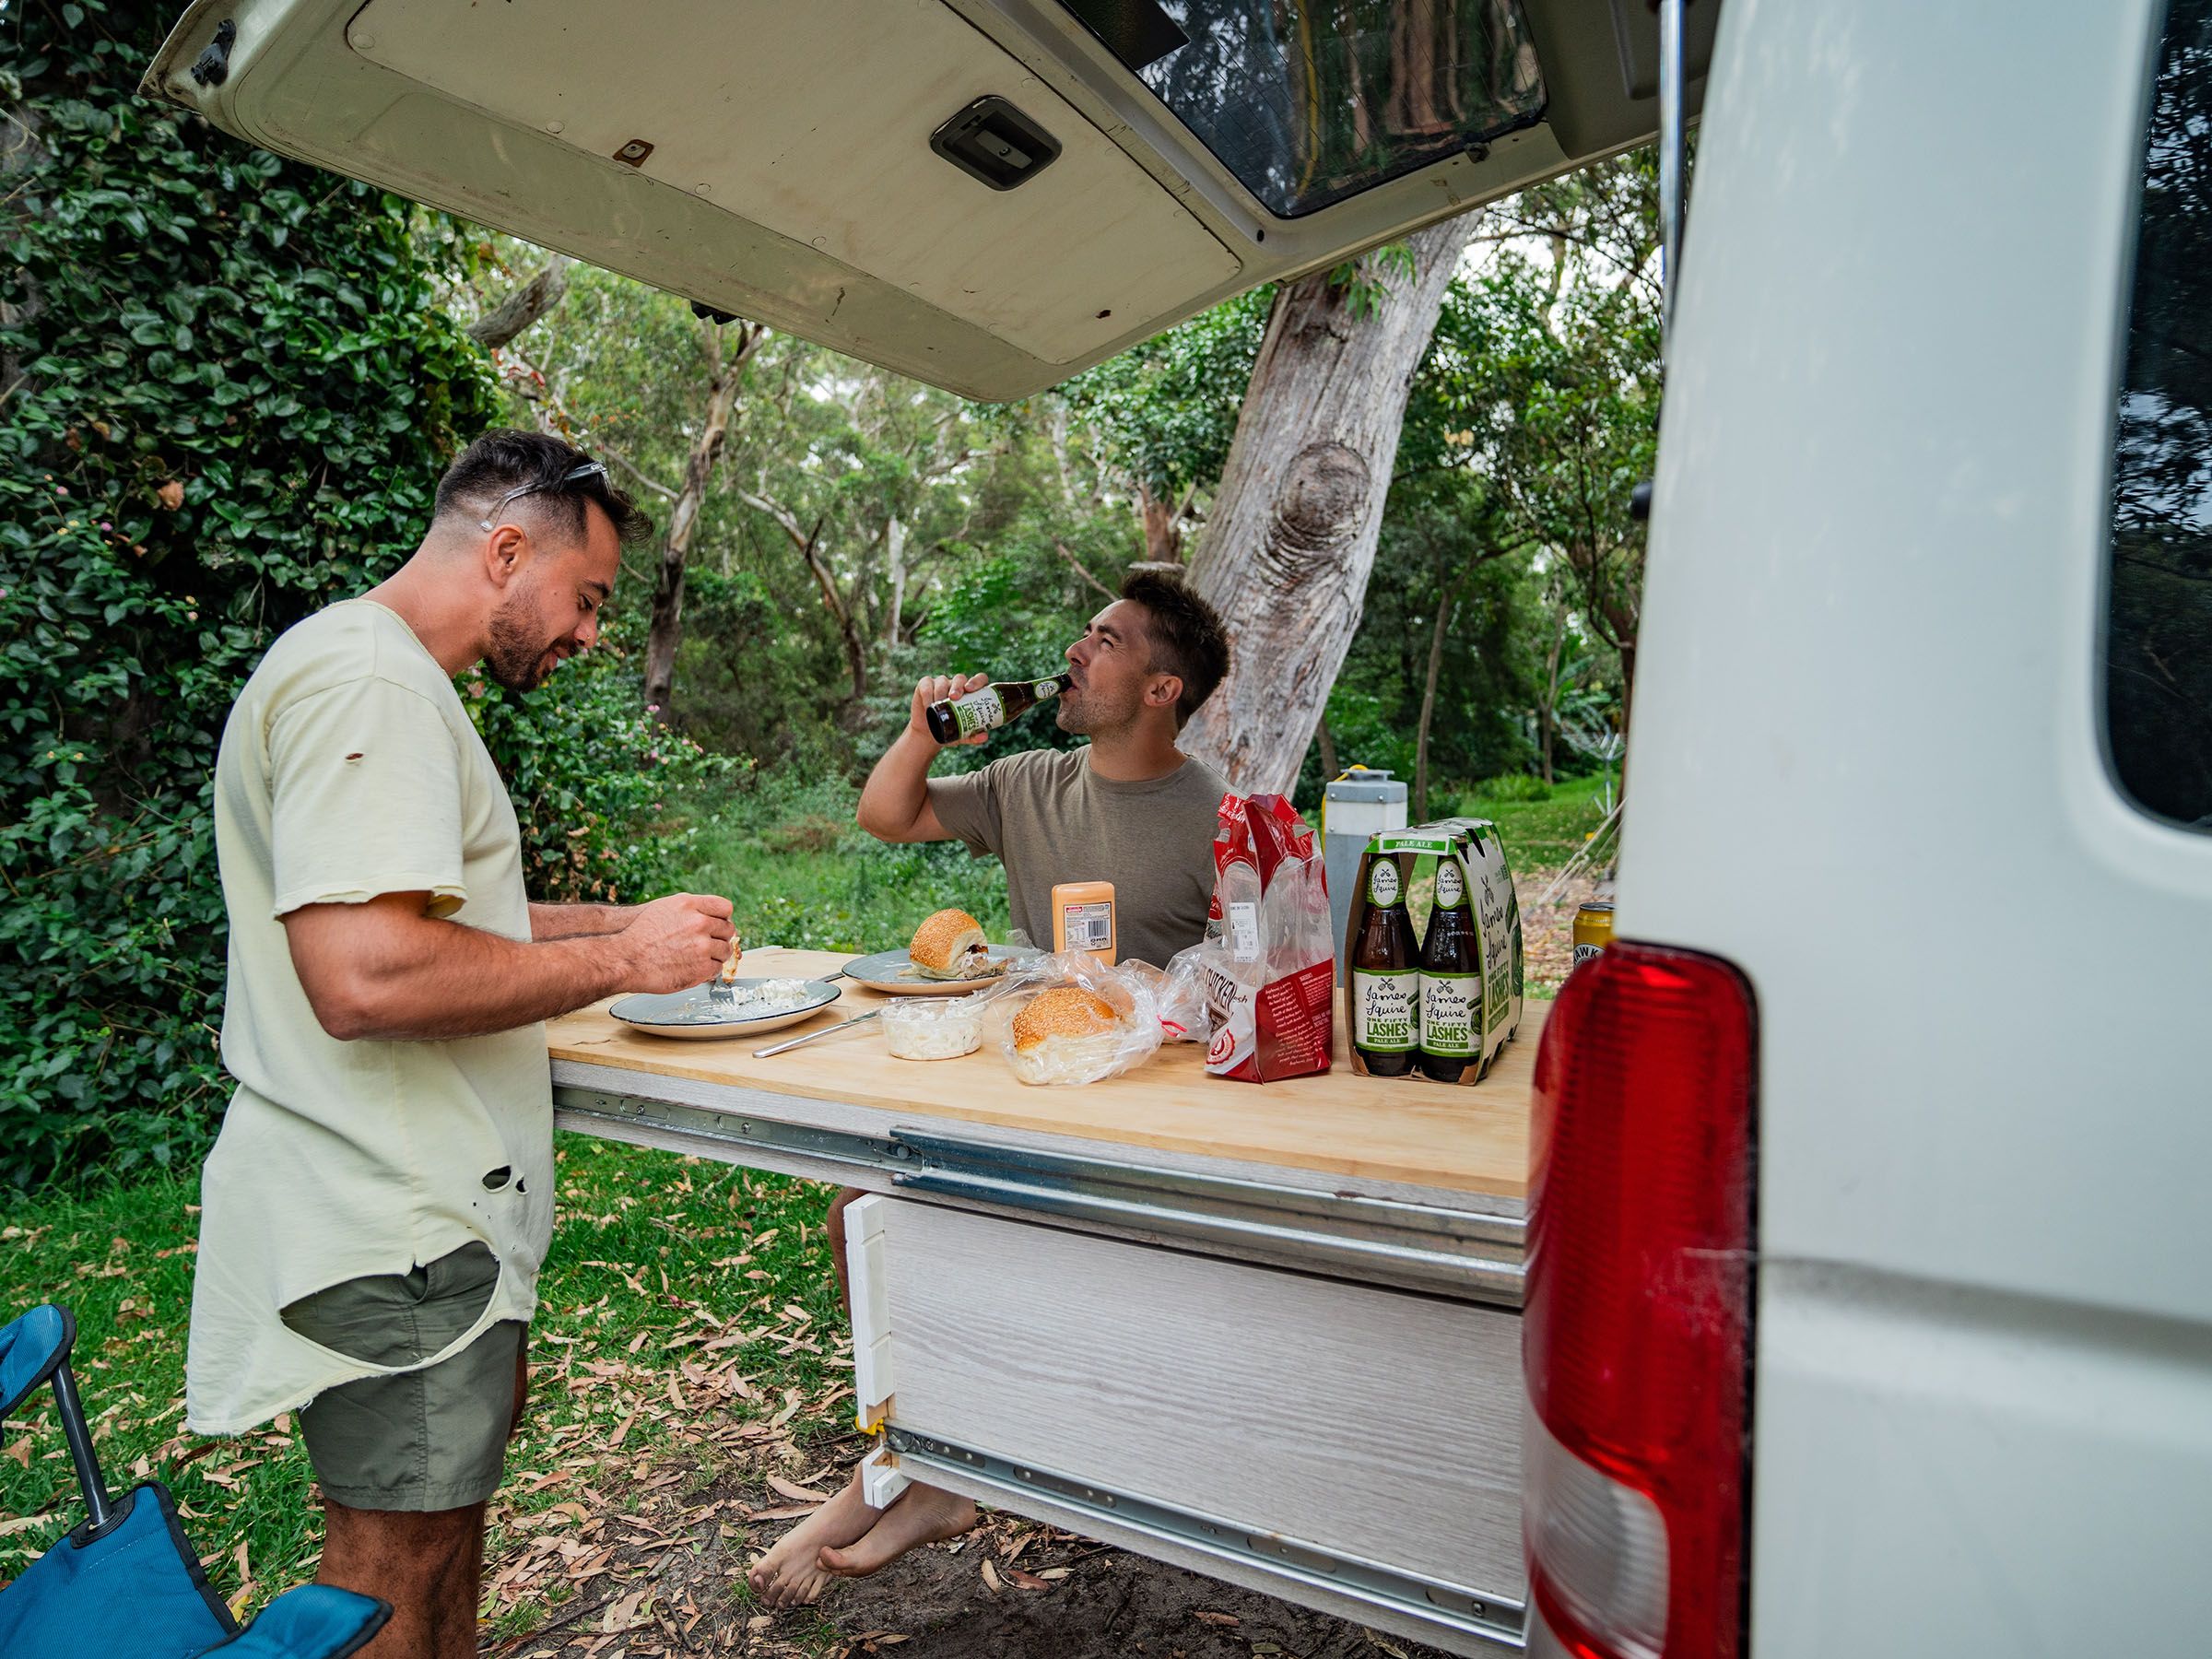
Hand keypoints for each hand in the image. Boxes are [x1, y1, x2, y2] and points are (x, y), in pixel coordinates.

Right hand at [620, 893, 736, 992]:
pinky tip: (695, 968)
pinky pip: (718, 968)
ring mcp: (702, 946)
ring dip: (716, 955)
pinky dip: (709, 970)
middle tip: (708, 944)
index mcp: (690, 905)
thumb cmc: (640, 935)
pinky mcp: (702, 967)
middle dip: (720, 937)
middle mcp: (699, 923)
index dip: (723, 918)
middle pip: (728, 929)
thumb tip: (712, 915)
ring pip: (726, 950)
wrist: (625, 959)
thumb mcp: (665, 908)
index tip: (719, 926)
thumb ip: (691, 909)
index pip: (725, 908)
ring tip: (699, 958)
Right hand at [910, 672, 992, 745]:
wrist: (929, 734)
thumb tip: (984, 736)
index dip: (977, 681)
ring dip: (940, 692)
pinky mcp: (926, 685)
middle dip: (957, 686)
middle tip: (954, 698)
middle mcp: (957, 685)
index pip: (979, 679)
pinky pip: (927, 684)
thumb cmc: (950, 730)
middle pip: (960, 678)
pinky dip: (928, 694)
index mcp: (970, 693)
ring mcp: (941, 683)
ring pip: (942, 681)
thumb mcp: (963, 735)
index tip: (970, 690)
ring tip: (938, 705)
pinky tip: (928, 705)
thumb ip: (974, 736)